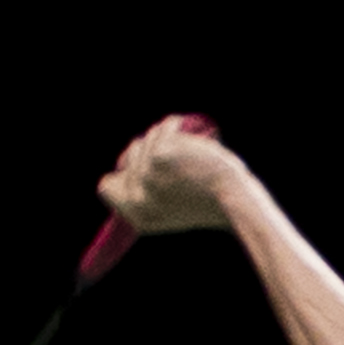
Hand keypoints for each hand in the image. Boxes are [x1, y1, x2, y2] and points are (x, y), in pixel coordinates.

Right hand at [97, 116, 248, 233]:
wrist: (236, 200)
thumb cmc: (215, 203)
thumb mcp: (174, 210)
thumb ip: (149, 197)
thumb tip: (122, 171)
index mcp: (138, 218)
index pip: (107, 187)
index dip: (124, 172)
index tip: (146, 165)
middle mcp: (136, 200)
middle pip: (127, 159)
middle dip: (147, 150)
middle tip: (174, 153)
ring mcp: (146, 177)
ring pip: (145, 142)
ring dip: (165, 137)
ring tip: (189, 150)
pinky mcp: (160, 156)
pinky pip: (162, 130)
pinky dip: (175, 126)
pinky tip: (188, 130)